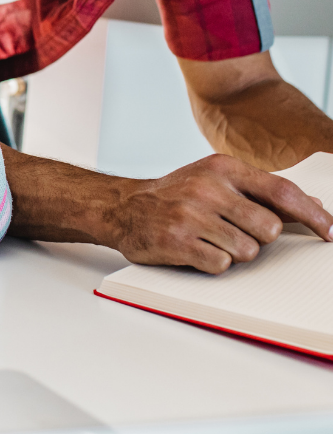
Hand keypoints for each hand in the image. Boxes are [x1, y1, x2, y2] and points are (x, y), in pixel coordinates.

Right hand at [108, 154, 332, 272]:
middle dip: (259, 238)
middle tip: (234, 232)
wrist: (122, 207)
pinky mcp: (178, 242)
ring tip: (210, 240)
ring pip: (248, 251)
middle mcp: (207, 188)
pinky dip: (213, 263)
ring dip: (234, 253)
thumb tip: (310, 205)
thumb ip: (259, 191)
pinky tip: (196, 250)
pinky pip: (221, 265)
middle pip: (269, 228)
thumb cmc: (173, 195)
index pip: (281, 192)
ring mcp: (191, 215)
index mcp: (222, 168)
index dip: (313, 215)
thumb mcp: (214, 180)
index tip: (330, 231)